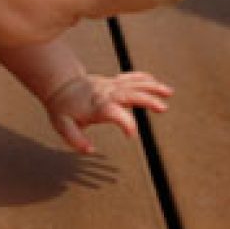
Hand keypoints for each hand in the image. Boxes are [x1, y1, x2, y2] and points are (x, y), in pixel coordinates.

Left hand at [43, 72, 172, 153]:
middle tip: (163, 108)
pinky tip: (157, 84)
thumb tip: (89, 150)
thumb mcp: (62, 125)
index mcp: (95, 106)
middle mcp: (105, 94)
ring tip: (169, 92)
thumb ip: (75, 139)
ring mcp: (110, 86)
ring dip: (151, 87)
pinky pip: (131, 78)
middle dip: (146, 99)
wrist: (60, 86)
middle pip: (128, 94)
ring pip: (133, 84)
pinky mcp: (113, 82)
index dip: (123, 122)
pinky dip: (144, 79)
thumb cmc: (63, 108)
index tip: (132, 135)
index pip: (112, 112)